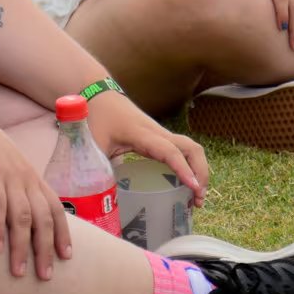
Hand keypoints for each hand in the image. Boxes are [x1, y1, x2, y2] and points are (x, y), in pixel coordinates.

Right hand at [0, 105, 70, 279]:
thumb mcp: (2, 166)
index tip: (66, 257)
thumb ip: (12, 187)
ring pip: (23, 217)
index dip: (62, 233)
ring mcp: (8, 175)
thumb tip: (14, 215)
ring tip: (19, 272)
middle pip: (43, 218)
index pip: (55, 208)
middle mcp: (25, 177)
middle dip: (45, 249)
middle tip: (45, 276)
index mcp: (30, 176)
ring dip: (23, 247)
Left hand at [86, 91, 208, 205]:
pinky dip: (190, 166)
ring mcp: (161, 134)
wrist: (97, 93)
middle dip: (201, 173)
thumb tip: (101, 200)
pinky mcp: (159, 138)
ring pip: (191, 149)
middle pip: (191, 148)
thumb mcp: (93, 145)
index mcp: (142, 135)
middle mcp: (157, 133)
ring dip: (199, 170)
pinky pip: (182, 151)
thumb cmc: (95, 117)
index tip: (194, 188)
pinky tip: (186, 185)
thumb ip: (97, 169)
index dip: (184, 170)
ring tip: (196, 197)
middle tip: (197, 200)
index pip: (170, 152)